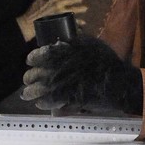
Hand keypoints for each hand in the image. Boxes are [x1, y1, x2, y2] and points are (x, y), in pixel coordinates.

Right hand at [17, 0, 87, 40]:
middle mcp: (58, 7)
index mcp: (52, 0)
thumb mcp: (36, 0)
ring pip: (72, 12)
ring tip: (85, 8)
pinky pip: (70, 22)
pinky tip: (82, 23)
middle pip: (69, 2)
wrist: (30, 23)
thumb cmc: (33, 12)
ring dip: (79, 10)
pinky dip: (76, 22)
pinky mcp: (60, 22)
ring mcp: (60, 15)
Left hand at [21, 35, 142, 114]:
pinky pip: (48, 103)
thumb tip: (60, 40)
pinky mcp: (66, 100)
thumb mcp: (89, 43)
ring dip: (30, 93)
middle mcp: (57, 68)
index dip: (32, 58)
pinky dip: (43, 104)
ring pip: (37, 90)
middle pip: (34, 74)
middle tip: (28, 79)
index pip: (39, 55)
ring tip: (26, 95)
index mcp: (61, 53)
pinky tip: (41, 104)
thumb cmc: (105, 61)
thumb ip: (73, 42)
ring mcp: (60, 85)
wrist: (117, 82)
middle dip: (29, 77)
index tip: (30, 61)